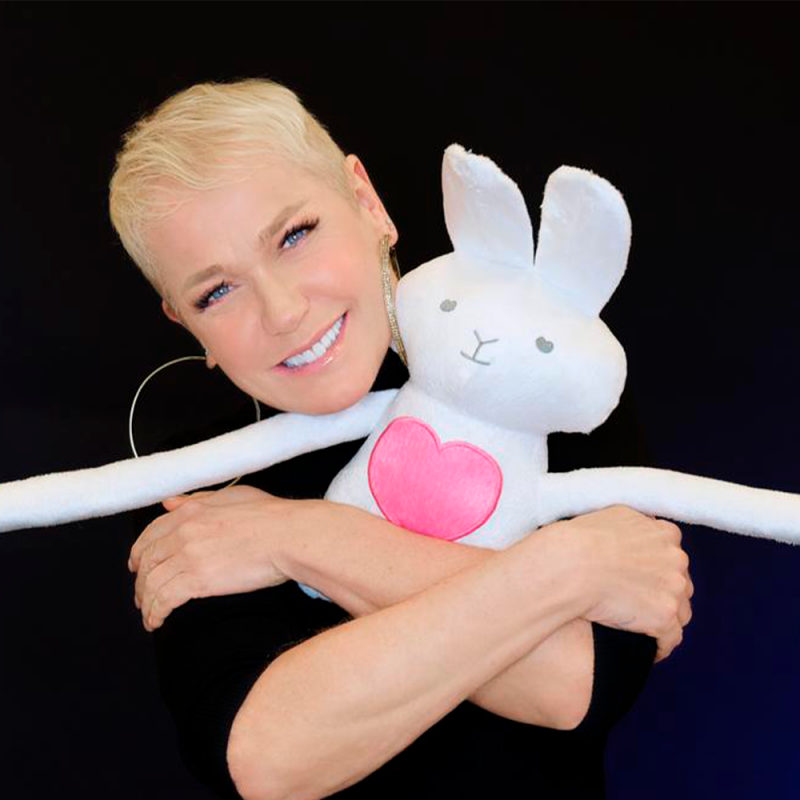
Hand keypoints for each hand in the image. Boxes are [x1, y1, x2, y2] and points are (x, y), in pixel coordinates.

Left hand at [128, 485, 304, 630]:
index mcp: (191, 510)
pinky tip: (157, 622)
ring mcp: (189, 555)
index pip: (150, 533)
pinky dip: (156, 613)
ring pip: (151, 583)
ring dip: (146, 602)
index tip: (138, 566)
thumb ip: (199, 499)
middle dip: (140, 581)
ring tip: (150, 614)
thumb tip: (170, 502)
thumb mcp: (233, 496)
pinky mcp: (197, 579)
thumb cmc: (273, 516)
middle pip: (147, 560)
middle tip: (142, 595)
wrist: (289, 536)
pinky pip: (164, 600)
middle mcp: (184, 531)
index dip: (140, 553)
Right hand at [552, 505, 692, 663]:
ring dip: (664, 620)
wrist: (571, 564)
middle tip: (638, 604)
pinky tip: (646, 650)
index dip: (656, 569)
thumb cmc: (581, 539)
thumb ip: (635, 523)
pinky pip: (671, 638)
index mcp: (665, 534)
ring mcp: (673, 589)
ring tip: (643, 629)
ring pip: (680, 612)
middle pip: (679, 583)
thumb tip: (637, 528)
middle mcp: (676, 559)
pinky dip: (660, 645)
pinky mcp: (664, 616)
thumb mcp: (613, 515)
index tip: (641, 579)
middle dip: (663, 594)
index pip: (672, 555)